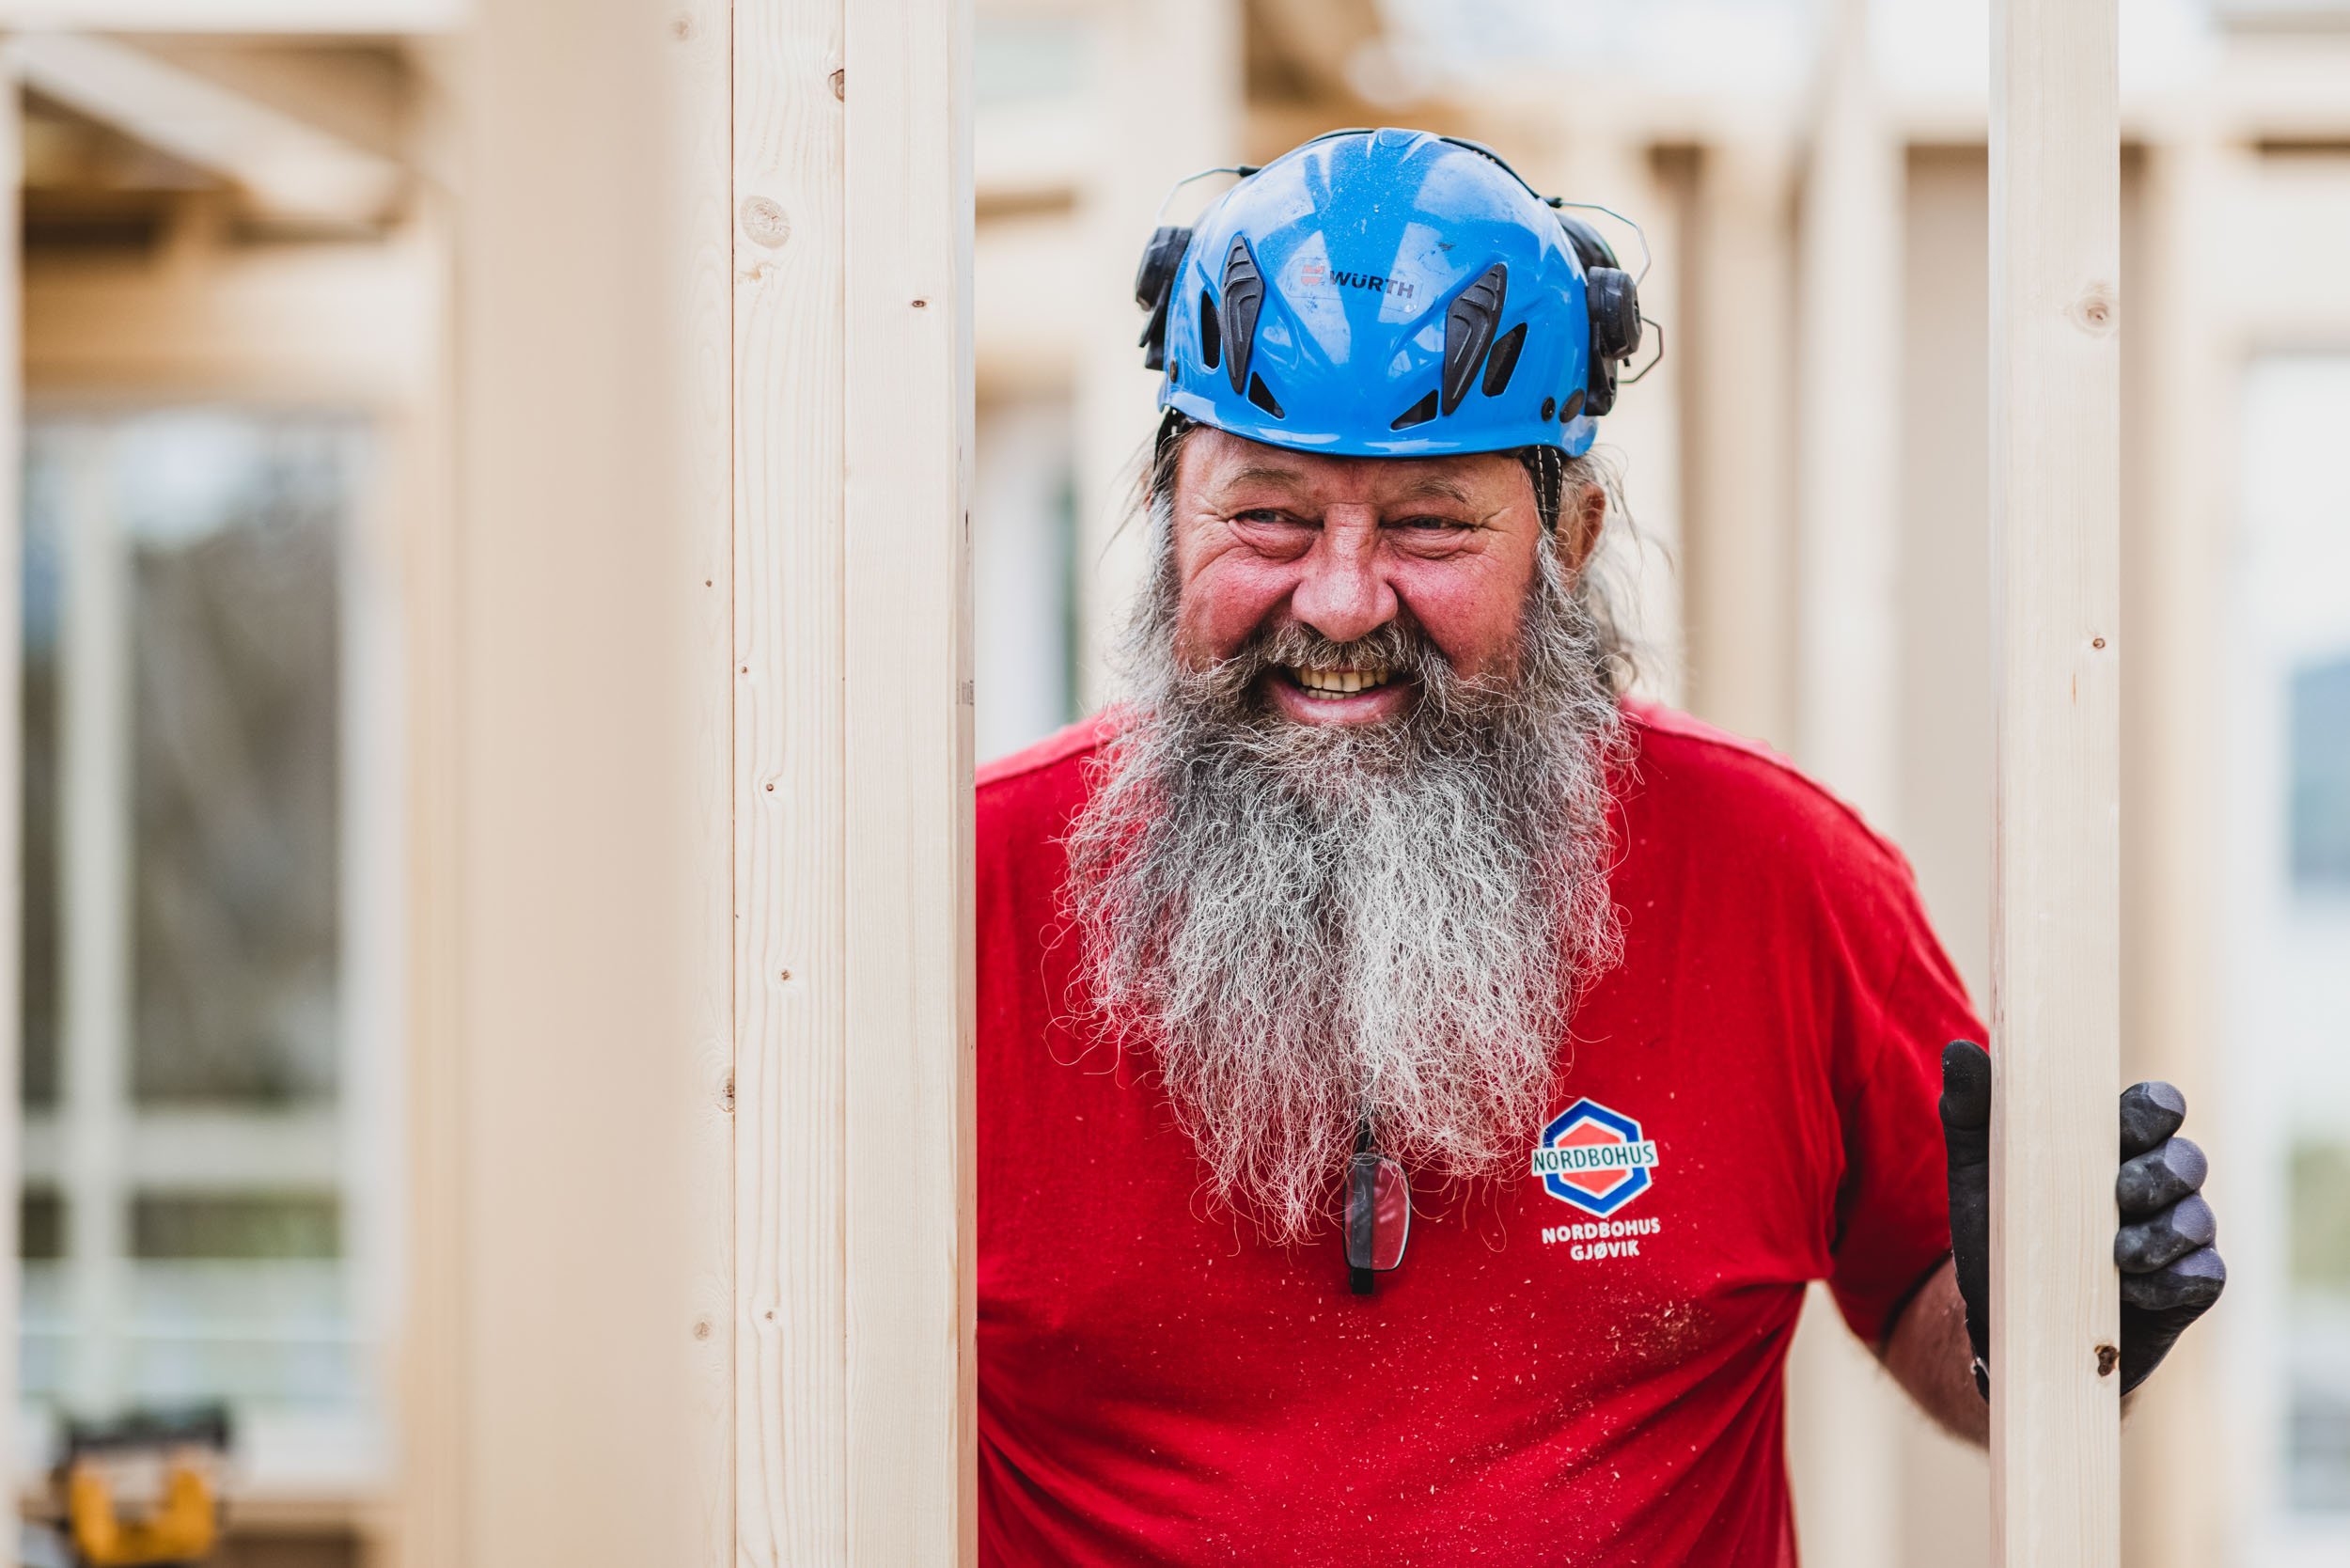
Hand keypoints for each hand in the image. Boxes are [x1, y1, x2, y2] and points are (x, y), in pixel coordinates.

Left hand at [1938, 1039, 2225, 1397]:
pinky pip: (2205, 1276)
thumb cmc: (1999, 1234)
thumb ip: (1971, 1112)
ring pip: (2199, 1218)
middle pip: (2189, 1159)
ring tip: (2115, 1253)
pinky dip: (2171, 1282)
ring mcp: (2177, 1236)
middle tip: (2120, 1194)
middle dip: (2160, 1174)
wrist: (2007, 1321)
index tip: (2123, 1127)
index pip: (2158, 1106)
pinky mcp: (2186, 1288)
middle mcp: (2156, 1184)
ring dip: (2161, 1233)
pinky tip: (2130, 1291)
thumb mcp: (1976, 1173)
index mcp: (2113, 1144)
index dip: (2154, 1109)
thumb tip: (1961, 1050)